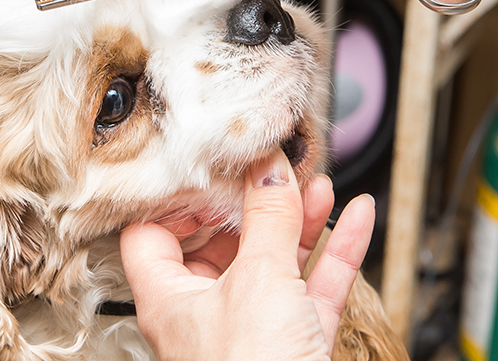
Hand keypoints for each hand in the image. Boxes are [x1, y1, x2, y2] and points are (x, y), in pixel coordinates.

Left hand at [120, 150, 375, 360]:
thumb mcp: (260, 282)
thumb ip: (266, 218)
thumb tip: (268, 168)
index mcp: (169, 298)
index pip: (152, 233)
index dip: (178, 199)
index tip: (210, 168)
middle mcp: (204, 311)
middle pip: (221, 242)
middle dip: (253, 203)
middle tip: (272, 169)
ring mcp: (252, 325)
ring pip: (272, 259)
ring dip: (298, 220)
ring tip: (316, 183)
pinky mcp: (294, 340)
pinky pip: (310, 284)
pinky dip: (334, 251)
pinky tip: (356, 218)